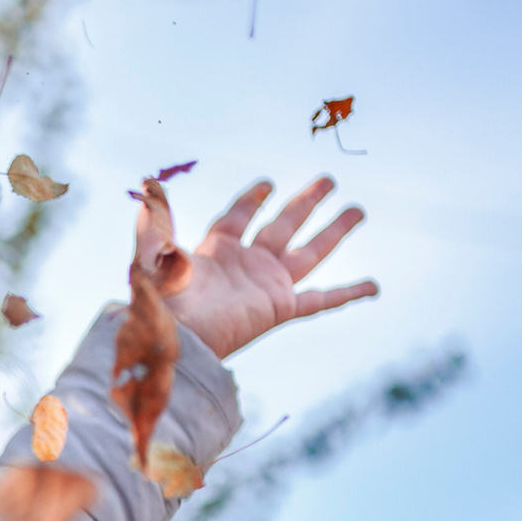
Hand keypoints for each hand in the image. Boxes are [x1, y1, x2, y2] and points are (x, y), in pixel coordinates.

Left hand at [138, 176, 377, 358]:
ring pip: (309, 253)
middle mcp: (247, 265)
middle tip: (329, 179)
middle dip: (306, 203)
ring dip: (335, 231)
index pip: (239, 218)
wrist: (172, 341)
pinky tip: (373, 286)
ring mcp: (266, 287)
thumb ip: (155, 219)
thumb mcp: (151, 253)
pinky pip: (321, 300)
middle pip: (283, 226)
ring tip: (359, 211)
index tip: (267, 183)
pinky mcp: (280, 309)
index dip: (252, 200)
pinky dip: (348, 293)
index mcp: (216, 251)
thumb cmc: (157, 301)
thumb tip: (147, 183)